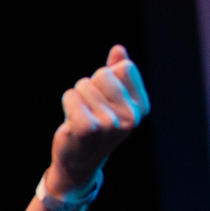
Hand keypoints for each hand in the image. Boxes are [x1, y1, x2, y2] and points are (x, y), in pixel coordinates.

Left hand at [47, 45, 150, 195]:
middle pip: (103, 74)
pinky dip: (68, 104)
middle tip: (90, 109)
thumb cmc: (97, 124)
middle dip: (91, 86)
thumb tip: (119, 49)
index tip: (106, 99)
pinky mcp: (87, 128)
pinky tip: (72, 122)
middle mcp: (131, 117)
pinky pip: (71, 96)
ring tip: (82, 116)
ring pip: (84, 84)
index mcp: (141, 107)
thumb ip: (117, 73)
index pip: (125, 67)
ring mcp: (110, 123)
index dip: (108, 77)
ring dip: (77, 97)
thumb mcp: (113, 99)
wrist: (80, 161)